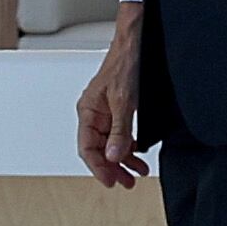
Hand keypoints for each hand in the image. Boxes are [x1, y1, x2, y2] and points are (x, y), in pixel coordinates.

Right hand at [77, 2, 148, 187]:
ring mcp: (106, 112)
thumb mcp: (124, 101)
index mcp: (87, 112)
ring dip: (123, 159)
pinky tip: (139, 153)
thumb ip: (120, 130)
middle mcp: (94, 114)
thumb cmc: (125, 64)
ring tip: (138, 172)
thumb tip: (114, 155)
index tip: (111, 182)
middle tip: (127, 183)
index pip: (88, 149)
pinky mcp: (118, 109)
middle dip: (113, 168)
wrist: (136, 42)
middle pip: (98, 150)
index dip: (99, 168)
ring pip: (111, 144)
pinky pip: (120, 134)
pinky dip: (130, 146)